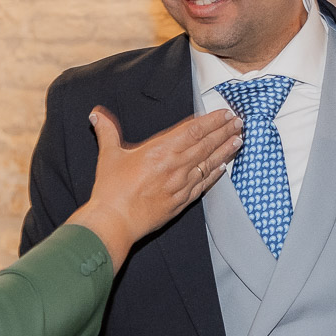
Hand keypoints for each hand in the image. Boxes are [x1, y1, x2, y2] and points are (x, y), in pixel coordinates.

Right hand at [67, 108, 241, 269]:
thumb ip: (106, 132)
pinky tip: (224, 168)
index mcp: (160, 150)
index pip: (194, 130)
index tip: (225, 114)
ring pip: (209, 164)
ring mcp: (181, 185)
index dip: (212, 121)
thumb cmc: (111, 190)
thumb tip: (96, 115)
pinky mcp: (181, 202)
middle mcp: (175, 166)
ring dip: (225, 151)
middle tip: (239, 123)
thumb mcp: (108, 155)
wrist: (115, 222)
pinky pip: (203, 185)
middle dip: (224, 132)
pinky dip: (215, 175)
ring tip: (239, 140)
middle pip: (206, 145)